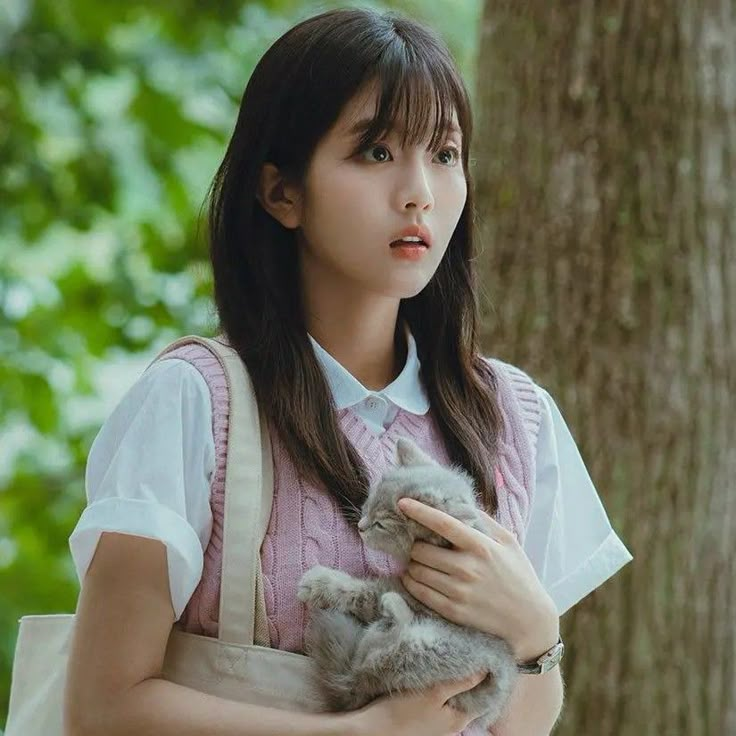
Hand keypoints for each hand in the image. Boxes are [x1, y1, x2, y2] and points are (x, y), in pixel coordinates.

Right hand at [347, 670, 487, 735]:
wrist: (374, 729)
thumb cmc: (403, 712)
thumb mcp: (434, 694)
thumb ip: (460, 684)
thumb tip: (485, 671)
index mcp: (459, 720)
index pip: (483, 697)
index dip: (486, 678)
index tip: (487, 658)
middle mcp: (453, 725)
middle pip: (469, 697)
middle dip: (469, 677)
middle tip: (469, 653)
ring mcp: (439, 723)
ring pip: (453, 698)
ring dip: (454, 682)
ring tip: (453, 659)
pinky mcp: (426, 719)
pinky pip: (441, 701)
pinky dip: (442, 688)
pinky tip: (437, 675)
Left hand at [396, 498, 558, 657]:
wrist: (529, 621)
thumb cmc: (519, 575)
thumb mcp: (508, 542)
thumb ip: (484, 520)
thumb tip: (459, 503)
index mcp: (481, 547)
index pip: (443, 524)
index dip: (420, 511)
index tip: (402, 502)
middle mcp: (467, 568)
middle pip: (421, 550)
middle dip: (415, 544)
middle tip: (417, 543)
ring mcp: (459, 591)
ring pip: (417, 571)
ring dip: (411, 563)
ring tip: (417, 561)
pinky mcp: (453, 611)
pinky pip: (419, 592)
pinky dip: (411, 582)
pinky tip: (414, 577)